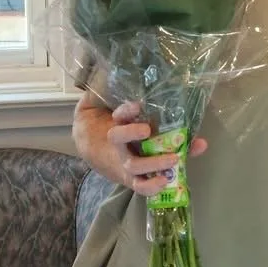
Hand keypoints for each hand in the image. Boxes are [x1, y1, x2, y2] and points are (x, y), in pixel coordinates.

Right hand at [72, 96, 205, 196]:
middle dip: (132, 133)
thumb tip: (124, 79)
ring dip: (154, 162)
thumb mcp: (112, 109)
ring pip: (133, 165)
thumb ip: (118, 96)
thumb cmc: (112, 124)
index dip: (126, 110)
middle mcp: (117, 143)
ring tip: (174, 158)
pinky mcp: (132, 177)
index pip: (117, 115)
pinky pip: (140, 185)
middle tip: (147, 129)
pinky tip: (164, 182)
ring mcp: (124, 161)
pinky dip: (152, 186)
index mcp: (114, 124)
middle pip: (118, 138)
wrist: (93, 148)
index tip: (137, 105)